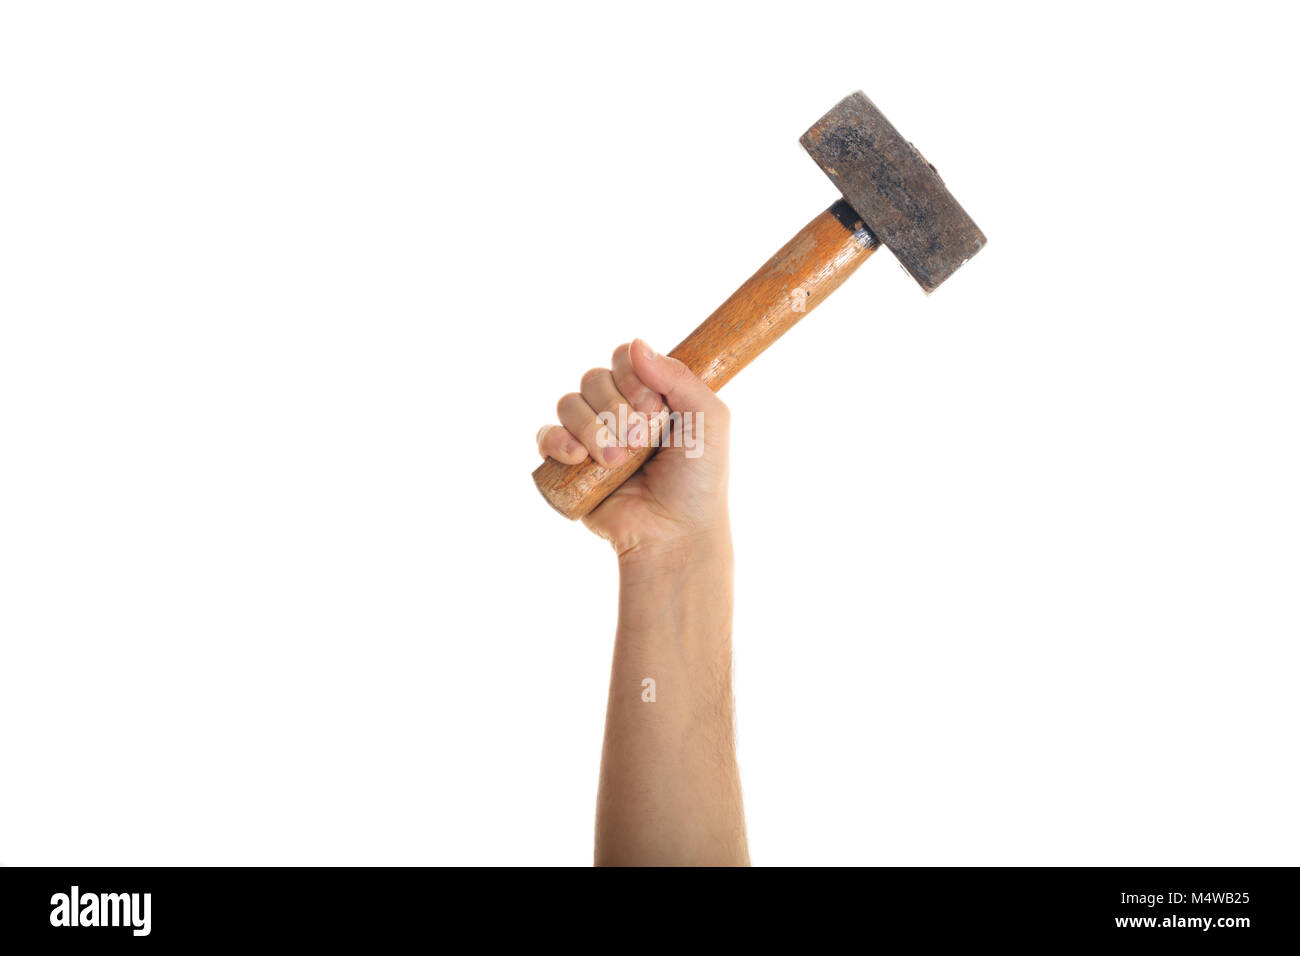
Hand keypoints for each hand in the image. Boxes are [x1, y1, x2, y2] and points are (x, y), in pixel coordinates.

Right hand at [536, 338, 729, 557]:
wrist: (675, 534)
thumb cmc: (699, 481)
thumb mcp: (708, 420)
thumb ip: (679, 376)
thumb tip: (636, 344)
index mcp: (651, 394)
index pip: (624, 358)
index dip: (631, 376)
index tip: (654, 408)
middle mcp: (619, 410)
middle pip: (593, 378)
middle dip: (614, 408)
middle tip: (640, 440)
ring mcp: (592, 437)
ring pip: (568, 404)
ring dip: (591, 429)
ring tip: (615, 461)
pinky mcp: (569, 465)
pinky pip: (546, 435)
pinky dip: (557, 441)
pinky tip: (577, 458)